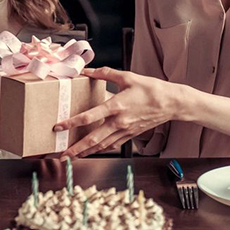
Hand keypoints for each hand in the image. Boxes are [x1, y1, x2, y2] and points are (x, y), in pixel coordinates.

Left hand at [54, 67, 179, 158]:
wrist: (170, 103)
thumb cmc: (150, 89)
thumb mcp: (127, 76)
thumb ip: (105, 73)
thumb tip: (87, 71)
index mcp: (117, 106)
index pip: (90, 116)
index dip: (73, 122)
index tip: (59, 126)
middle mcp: (119, 122)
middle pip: (93, 139)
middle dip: (76, 149)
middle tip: (62, 155)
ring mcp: (125, 131)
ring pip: (102, 146)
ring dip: (86, 153)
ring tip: (72, 158)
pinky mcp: (130, 135)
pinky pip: (112, 146)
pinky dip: (100, 150)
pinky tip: (92, 152)